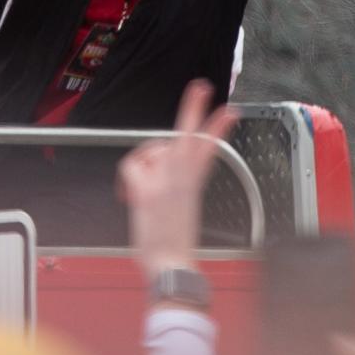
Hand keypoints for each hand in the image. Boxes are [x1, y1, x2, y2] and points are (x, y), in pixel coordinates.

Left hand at [116, 79, 237, 281]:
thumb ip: (172, 181)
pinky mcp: (147, 189)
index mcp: (194, 184)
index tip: (229, 111)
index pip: (208, 149)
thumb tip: (155, 162)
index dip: (218, 128)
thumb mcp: (182, 208)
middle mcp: (182, 178)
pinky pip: (130, 166)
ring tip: (142, 193)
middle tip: (201, 87)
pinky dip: (125, 180)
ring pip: (150, 151)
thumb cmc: (174, 244)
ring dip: (142, 166)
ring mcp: (165, 181)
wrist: (172, 268)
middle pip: (188, 134)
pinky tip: (130, 198)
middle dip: (194, 107)